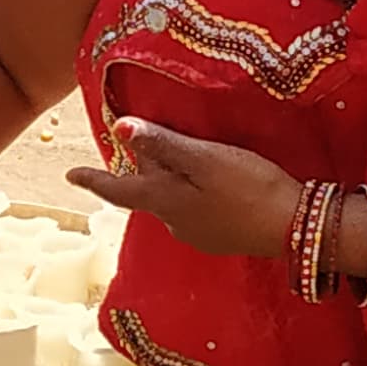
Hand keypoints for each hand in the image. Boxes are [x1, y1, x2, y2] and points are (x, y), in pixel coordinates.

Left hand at [72, 115, 302, 260]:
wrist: (297, 227)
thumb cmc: (250, 187)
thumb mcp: (205, 159)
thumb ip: (163, 145)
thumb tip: (119, 129)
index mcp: (165, 202)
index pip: (119, 190)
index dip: (93, 180)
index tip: (70, 175)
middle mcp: (175, 223)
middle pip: (147, 192)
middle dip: (140, 172)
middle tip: (136, 147)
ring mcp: (199, 233)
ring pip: (171, 201)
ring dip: (169, 181)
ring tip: (178, 159)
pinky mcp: (222, 236)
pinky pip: (194, 209)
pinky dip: (191, 192)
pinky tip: (209, 183)